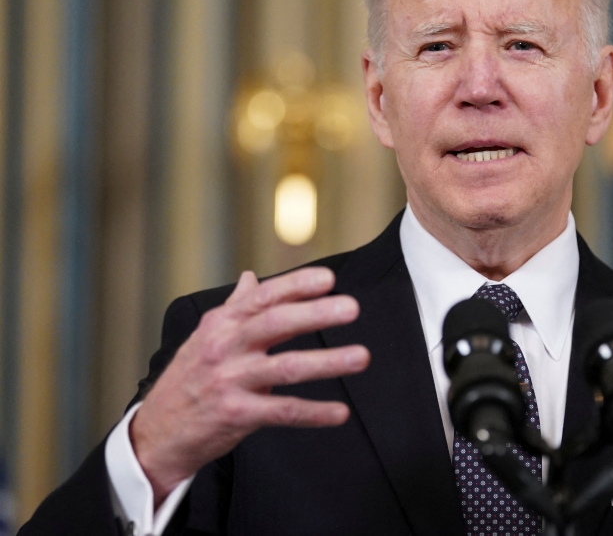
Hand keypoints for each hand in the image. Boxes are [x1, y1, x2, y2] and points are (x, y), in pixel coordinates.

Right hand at [130, 267, 369, 504]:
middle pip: (276, 323)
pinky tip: (341, 412)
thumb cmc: (188, 379)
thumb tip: (251, 277)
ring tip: (360, 357)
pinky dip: (314, 413)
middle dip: (316, 313)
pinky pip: (283, 412)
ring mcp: (231, 381)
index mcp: (223, 324)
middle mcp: (226, 347)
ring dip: (327, 362)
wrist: (156, 432)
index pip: (264, 297)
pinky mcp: (237, 415)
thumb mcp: (206, 337)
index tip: (328, 278)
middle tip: (351, 307)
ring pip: (286, 367)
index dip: (297, 285)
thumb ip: (235, 307)